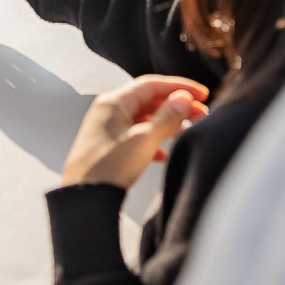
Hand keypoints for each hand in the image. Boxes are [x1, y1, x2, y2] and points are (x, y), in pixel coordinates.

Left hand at [61, 76, 209, 189]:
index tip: (201, 94)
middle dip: (176, 106)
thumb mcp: (144, 140)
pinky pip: (135, 137)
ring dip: (166, 124)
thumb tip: (183, 99)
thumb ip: (166, 117)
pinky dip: (152, 141)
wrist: (83, 199)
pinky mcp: (107, 148)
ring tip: (187, 131)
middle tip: (201, 113)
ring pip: (143, 119)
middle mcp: (108, 112)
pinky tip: (164, 154)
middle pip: (148, 101)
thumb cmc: (109, 166)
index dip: (179, 87)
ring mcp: (106, 130)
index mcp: (113, 102)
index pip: (151, 85)